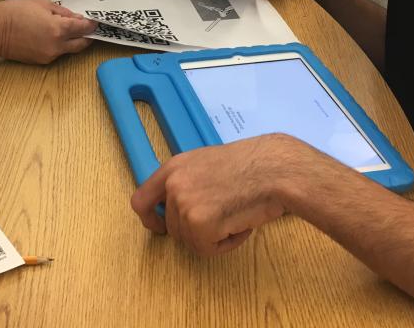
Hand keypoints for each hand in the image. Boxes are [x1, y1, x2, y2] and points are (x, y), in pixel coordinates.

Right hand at [0, 0, 96, 63]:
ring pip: (69, 49)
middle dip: (87, 36)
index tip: (94, 20)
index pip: (84, 29)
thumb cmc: (15, 12)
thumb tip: (76, 19)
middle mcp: (57, 45)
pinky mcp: (41, 61)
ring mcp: (49, 55)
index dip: (91, 24)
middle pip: (82, 44)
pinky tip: (50, 35)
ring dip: (72, 40)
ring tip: (65, 28)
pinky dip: (59, 45)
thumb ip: (63, 12)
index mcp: (59, 29)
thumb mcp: (42, 4)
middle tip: (87, 28)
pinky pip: (56, 52)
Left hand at [130, 135, 296, 256]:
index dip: (149, 219)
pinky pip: (208, 249)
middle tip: (224, 216)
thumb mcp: (206, 164)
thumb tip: (177, 207)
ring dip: (215, 236)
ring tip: (235, 214)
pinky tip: (240, 225)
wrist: (272, 169)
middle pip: (173, 229)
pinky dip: (226, 244)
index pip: (140, 200)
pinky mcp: (199, 224)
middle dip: (197, 230)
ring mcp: (184, 205)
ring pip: (191, 241)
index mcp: (172, 168)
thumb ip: (186, 182)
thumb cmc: (250, 165)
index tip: (160, 228)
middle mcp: (173, 186)